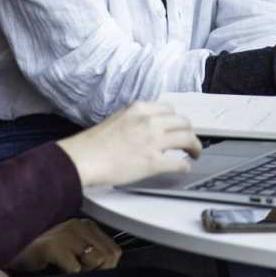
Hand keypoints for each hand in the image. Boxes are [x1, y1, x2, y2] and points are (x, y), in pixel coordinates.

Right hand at [11, 219, 121, 274]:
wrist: (11, 251)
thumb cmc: (42, 254)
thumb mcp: (71, 250)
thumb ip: (89, 254)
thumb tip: (108, 269)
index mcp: (87, 226)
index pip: (114, 250)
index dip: (107, 267)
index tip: (92, 274)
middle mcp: (80, 226)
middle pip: (109, 256)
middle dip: (97, 272)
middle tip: (79, 275)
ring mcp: (67, 234)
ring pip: (95, 260)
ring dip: (84, 273)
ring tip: (68, 272)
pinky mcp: (53, 246)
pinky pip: (75, 268)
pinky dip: (69, 276)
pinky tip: (57, 273)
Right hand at [56, 101, 200, 187]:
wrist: (81, 159)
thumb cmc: (92, 144)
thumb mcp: (118, 119)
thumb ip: (136, 120)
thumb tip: (148, 128)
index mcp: (140, 109)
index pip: (169, 110)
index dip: (177, 120)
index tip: (178, 127)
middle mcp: (150, 121)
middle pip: (183, 122)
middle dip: (188, 131)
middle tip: (189, 140)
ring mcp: (153, 141)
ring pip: (187, 138)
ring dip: (194, 146)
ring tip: (194, 153)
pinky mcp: (153, 161)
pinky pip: (179, 162)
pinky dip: (185, 165)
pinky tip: (185, 168)